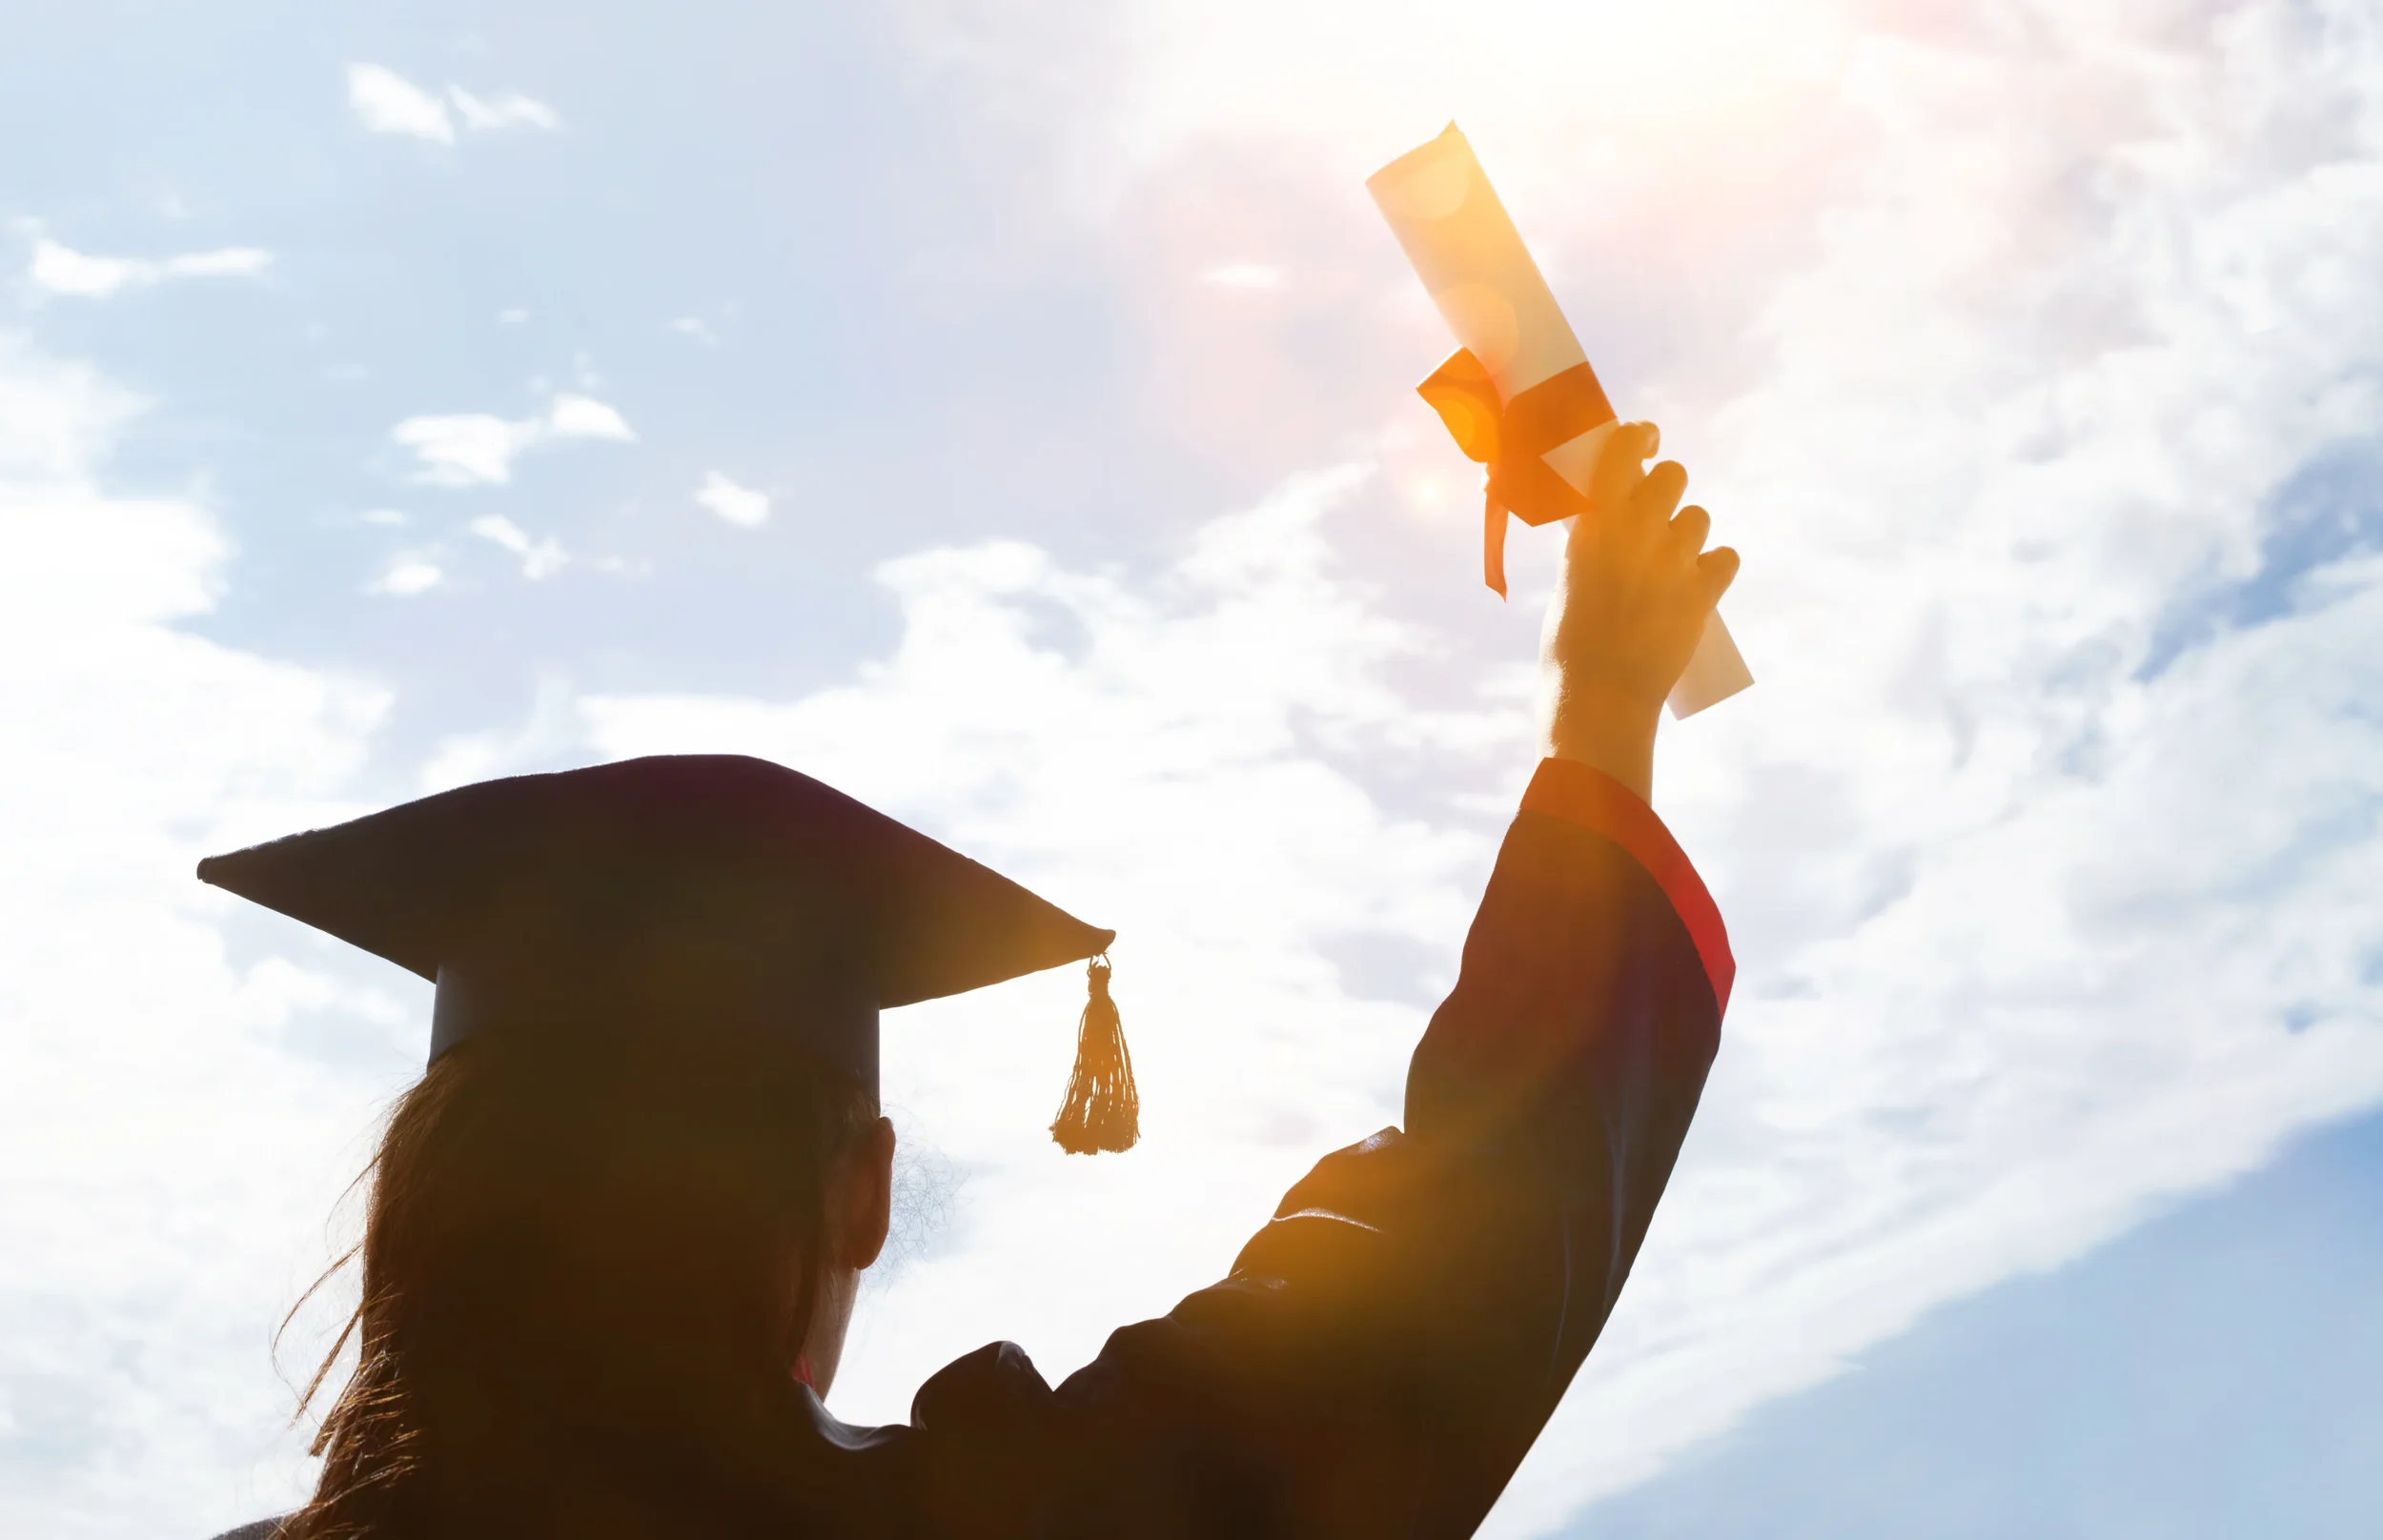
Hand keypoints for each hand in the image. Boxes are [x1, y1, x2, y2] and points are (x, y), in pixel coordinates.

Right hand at [1541, 422, 1738, 800]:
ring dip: (1686, 533)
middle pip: (1673, 476)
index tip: (1642, 442)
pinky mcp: (1704, 594)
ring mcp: (1675, 562)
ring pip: (1698, 518)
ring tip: (1669, 563)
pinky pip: (1726, 558)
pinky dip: (1714, 568)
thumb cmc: (1567, 650)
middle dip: (1664, 488)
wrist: (1600, 703)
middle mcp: (1637, 532)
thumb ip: (1592, 548)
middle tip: (1651, 513)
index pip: (1624, 449)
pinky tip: (1697, 584)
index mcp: (1593, 524)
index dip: (1638, 438)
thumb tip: (1610, 527)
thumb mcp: (1567, 584)